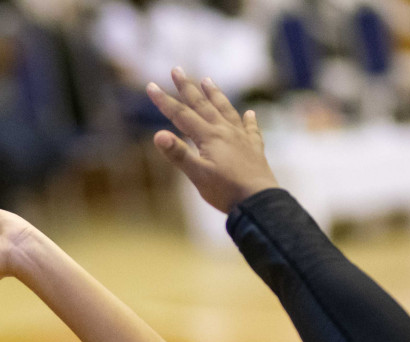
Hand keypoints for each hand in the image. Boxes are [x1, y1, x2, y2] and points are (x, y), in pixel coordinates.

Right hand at [146, 67, 278, 213]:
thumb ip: (178, 154)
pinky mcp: (254, 150)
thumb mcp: (197, 175)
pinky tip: (250, 114)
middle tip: (177, 69)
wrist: (259, 202)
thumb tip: (158, 135)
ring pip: (226, 110)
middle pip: (203, 105)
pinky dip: (249, 120)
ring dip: (215, 95)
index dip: (164, 101)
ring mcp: (241, 139)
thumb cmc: (226, 191)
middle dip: (187, 88)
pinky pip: (251, 130)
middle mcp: (225, 132)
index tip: (151, 86)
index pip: (182, 115)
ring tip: (208, 80)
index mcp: (209, 137)